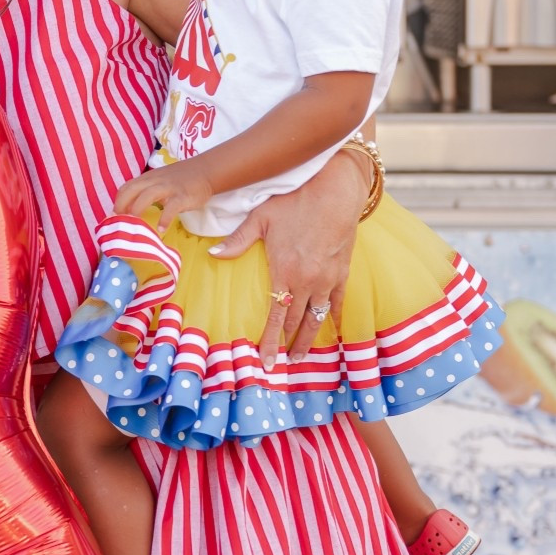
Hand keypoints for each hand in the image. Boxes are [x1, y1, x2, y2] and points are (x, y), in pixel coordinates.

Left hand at [111, 158, 214, 229]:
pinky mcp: (182, 196)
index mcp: (148, 178)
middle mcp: (155, 181)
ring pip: (148, 195)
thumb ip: (146, 191)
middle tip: (119, 221)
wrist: (205, 171)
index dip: (118, 200)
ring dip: (138, 209)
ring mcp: (169, 188)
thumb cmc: (180, 179)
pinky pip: (171, 208)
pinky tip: (161, 230)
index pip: (127, 186)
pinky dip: (165, 219)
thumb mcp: (159, 181)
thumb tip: (130, 209)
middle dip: (122, 205)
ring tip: (134, 225)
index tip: (114, 215)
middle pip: (133, 189)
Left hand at [210, 149, 367, 360]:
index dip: (270, 342)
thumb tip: (213, 253)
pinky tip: (331, 332)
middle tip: (282, 365)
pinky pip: (337, 302)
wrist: (335, 189)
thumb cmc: (294, 200)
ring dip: (309, 339)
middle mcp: (306, 281)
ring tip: (301, 358)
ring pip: (316, 318)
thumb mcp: (261, 218)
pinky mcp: (342, 272)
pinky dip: (332, 319)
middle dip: (287, 345)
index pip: (275, 317)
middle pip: (295, 322)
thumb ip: (237, 240)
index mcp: (284, 272)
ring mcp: (327, 278)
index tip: (267, 364)